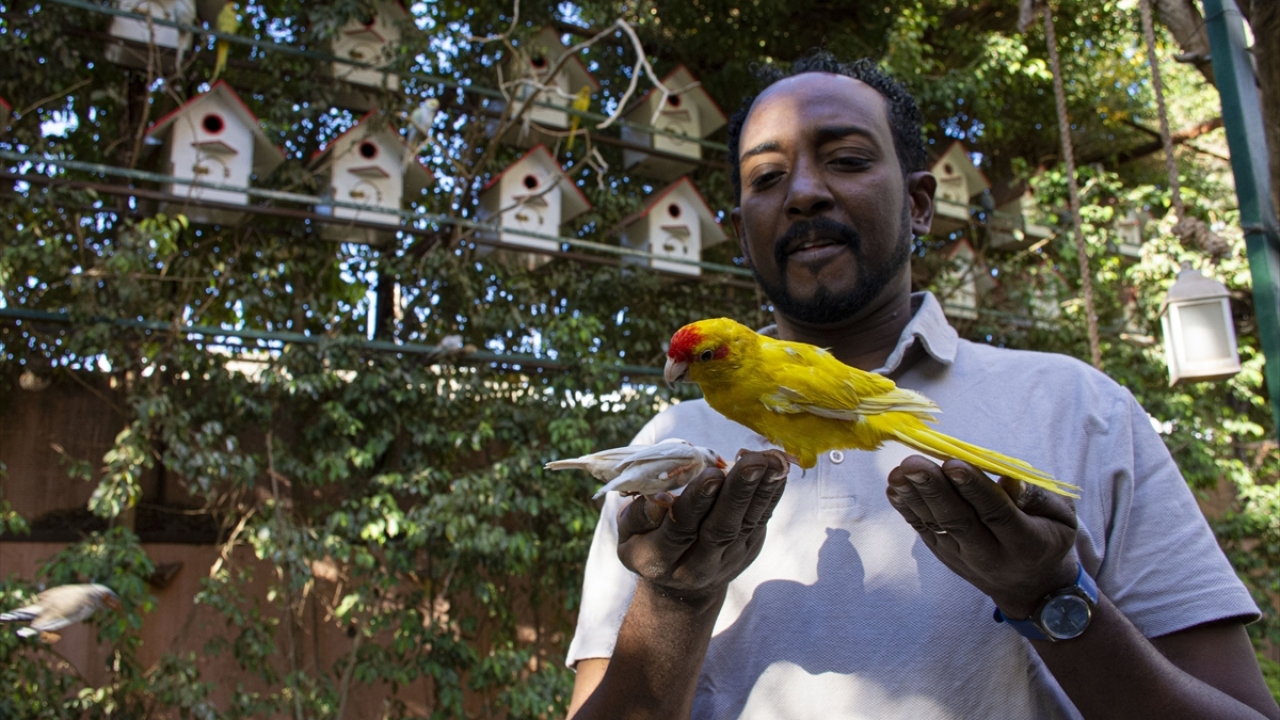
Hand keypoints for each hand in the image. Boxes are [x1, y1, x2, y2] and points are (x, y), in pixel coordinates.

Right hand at [616, 450, 787, 604]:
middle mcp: (696, 565)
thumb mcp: (629, 535)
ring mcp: (727, 560)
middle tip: (752, 463)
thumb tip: (659, 498)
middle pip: (720, 529)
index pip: (679, 529)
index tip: (713, 473)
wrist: (680, 587)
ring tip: (771, 461)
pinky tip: (778, 469)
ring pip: (745, 524)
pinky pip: (761, 520)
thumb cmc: (647, 545)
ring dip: (761, 490)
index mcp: (658, 560)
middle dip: (737, 493)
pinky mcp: (748, 550)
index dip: (697, 502)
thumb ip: (638, 515)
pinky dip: (771, 494)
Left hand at [886, 455, 1077, 618]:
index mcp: (1026, 544)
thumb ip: (1038, 497)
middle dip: (933, 489)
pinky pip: (923, 530)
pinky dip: (906, 508)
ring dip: (913, 497)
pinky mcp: (944, 555)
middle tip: (913, 464)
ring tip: (898, 472)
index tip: (953, 463)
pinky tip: (894, 487)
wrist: (1032, 587)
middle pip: (958, 520)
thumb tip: (1009, 479)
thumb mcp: (1062, 518)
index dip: (974, 488)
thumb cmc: (1048, 537)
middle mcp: (991, 555)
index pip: (996, 512)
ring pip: (935, 525)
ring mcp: (962, 558)